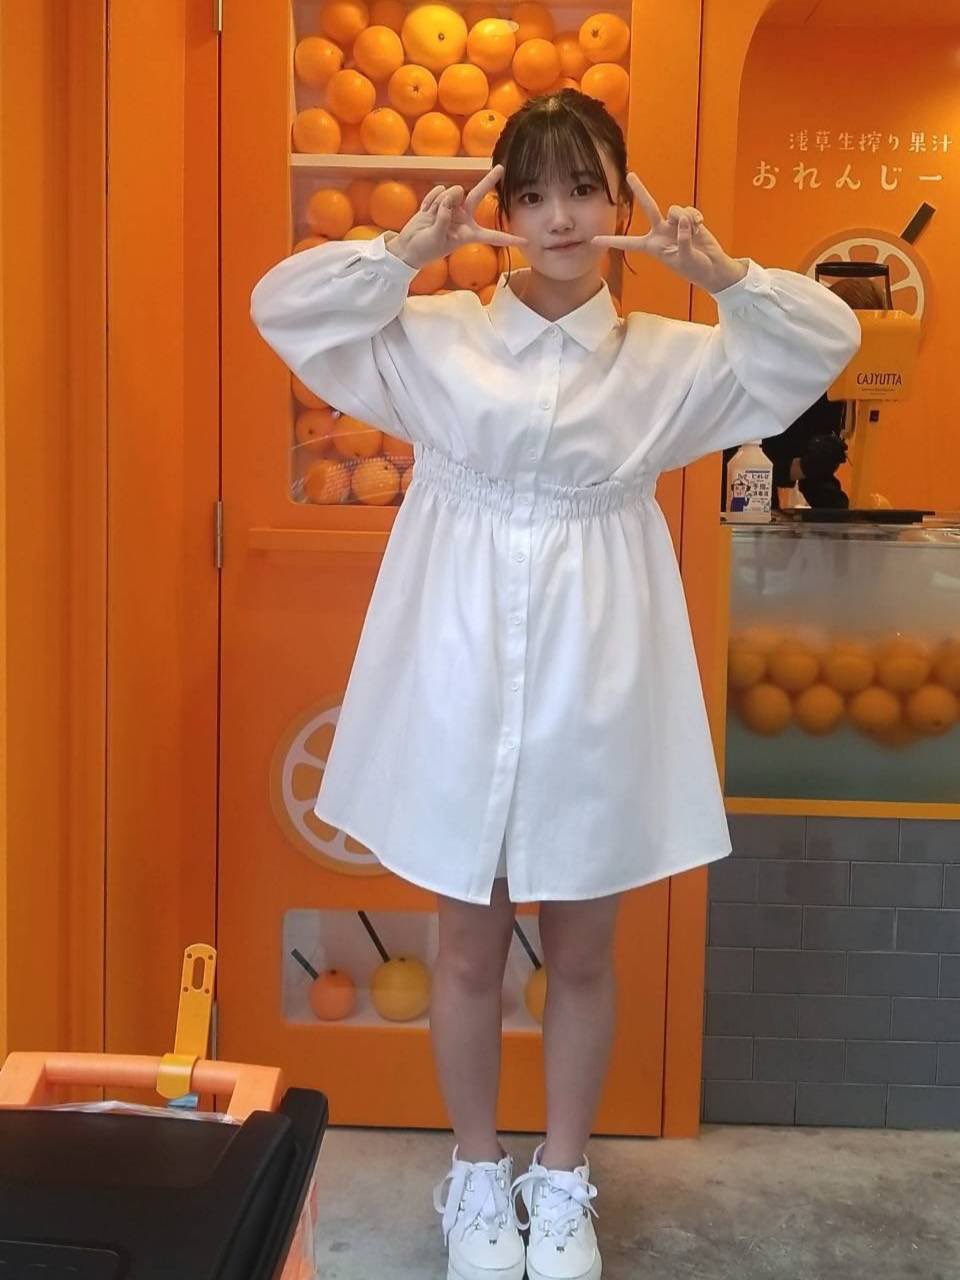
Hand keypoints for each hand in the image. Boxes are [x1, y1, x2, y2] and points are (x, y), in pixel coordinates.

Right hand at [388, 165, 526, 269]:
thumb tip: (450, 194)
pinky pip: (439, 191)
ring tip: (430, 216)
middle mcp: (463, 219)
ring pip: (452, 192)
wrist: (407, 247)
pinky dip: (431, 199)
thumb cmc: (425, 249)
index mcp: (469, 234)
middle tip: (501, 168)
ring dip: (441, 201)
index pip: (493, 236)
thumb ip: (445, 216)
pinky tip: (426, 211)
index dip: (509, 238)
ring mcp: (451, 208)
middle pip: (478, 196)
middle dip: (489, 181)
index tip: (525, 240)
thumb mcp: (438, 238)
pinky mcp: (438, 202)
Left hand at [592, 172, 746, 293]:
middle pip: (649, 208)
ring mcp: (673, 225)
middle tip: (629, 175)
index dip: (611, 241)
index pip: (629, 243)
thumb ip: (682, 238)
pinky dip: (695, 217)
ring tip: (693, 230)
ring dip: (684, 218)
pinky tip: (700, 226)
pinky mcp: (688, 220)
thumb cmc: (695, 269)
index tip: (593, 241)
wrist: (712, 267)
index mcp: (653, 247)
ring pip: (674, 209)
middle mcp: (660, 233)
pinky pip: (688, 211)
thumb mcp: (685, 258)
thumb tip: (682, 220)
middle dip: (640, 191)